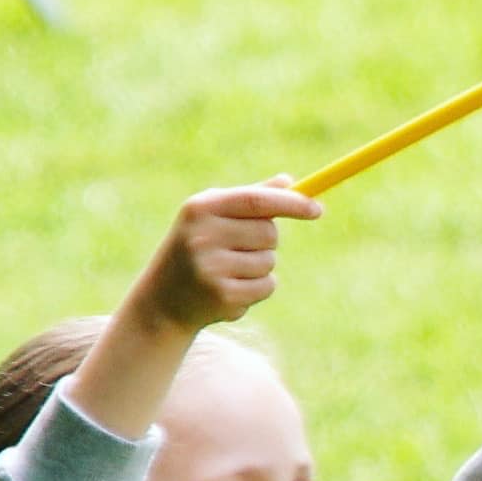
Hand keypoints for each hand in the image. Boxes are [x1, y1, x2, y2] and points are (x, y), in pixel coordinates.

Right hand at [126, 180, 323, 333]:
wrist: (164, 298)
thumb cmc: (196, 248)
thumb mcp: (214, 216)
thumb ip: (250, 198)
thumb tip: (289, 181)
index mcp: (201, 208)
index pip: (256, 201)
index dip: (291, 204)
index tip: (317, 209)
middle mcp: (203, 235)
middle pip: (269, 233)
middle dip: (266, 241)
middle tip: (238, 248)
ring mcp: (211, 267)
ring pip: (269, 262)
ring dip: (260, 267)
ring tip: (229, 271)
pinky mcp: (223, 295)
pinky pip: (267, 286)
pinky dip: (258, 288)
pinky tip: (232, 289)